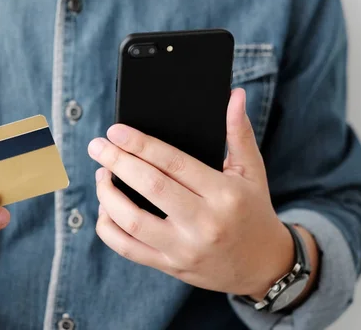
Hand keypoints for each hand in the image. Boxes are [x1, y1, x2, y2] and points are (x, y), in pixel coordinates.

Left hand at [89, 88, 316, 298]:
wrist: (263, 265)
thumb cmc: (253, 211)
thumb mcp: (252, 172)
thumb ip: (238, 133)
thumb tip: (234, 95)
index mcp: (224, 194)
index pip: (174, 163)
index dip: (141, 144)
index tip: (115, 131)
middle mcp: (204, 223)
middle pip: (149, 188)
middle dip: (116, 162)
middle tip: (96, 146)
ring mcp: (184, 248)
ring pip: (132, 221)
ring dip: (107, 195)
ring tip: (100, 175)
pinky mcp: (170, 266)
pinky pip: (127, 249)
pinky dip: (108, 228)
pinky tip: (105, 208)